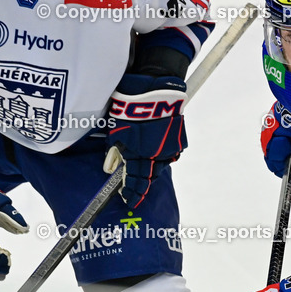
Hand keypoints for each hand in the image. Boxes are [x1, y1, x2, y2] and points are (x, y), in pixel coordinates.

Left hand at [104, 74, 186, 207]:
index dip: (132, 192)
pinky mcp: (179, 138)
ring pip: (161, 165)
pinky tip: (158, 155)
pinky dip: (163, 156)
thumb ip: (115, 152)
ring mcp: (170, 148)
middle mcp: (157, 156)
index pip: (136, 181)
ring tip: (147, 174)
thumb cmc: (129, 109)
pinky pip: (171, 153)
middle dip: (143, 184)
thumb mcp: (116, 132)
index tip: (128, 199)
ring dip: (153, 170)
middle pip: (151, 176)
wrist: (152, 91)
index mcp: (140, 156)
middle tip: (137, 191)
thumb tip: (111, 167)